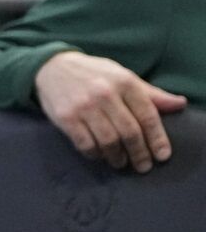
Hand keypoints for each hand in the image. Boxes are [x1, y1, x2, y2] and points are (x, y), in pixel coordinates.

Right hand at [35, 50, 187, 172]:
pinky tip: (99, 154)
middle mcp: (104, 93)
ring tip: (121, 162)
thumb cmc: (93, 73)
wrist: (50, 66)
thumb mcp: (122, 76)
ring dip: (118, 157)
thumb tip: (180, 104)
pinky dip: (96, 154)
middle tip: (143, 165)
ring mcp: (83, 106)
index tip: (162, 156)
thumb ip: (150, 93)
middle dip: (140, 154)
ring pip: (109, 142)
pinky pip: (86, 145)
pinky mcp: (66, 117)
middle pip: (130, 133)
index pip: (148, 116)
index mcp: (123, 81)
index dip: (158, 139)